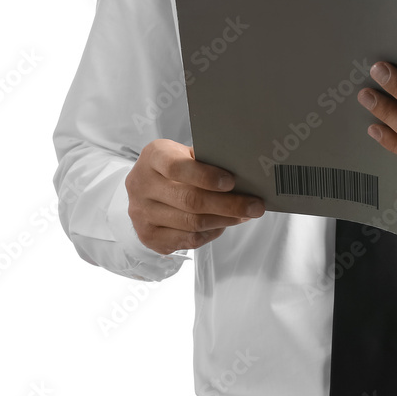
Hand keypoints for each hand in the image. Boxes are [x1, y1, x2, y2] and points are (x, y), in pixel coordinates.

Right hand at [125, 139, 263, 254]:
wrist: (147, 189)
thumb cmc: (178, 167)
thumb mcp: (187, 155)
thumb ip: (209, 161)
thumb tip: (247, 175)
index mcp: (153, 157)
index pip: (177, 168)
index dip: (206, 176)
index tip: (232, 182)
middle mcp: (141, 185)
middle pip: (189, 200)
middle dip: (229, 205)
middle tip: (256, 206)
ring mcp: (141, 213)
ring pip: (192, 223)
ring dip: (225, 221)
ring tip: (246, 215)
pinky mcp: (148, 236)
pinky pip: (188, 240)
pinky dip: (212, 233)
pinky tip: (224, 224)